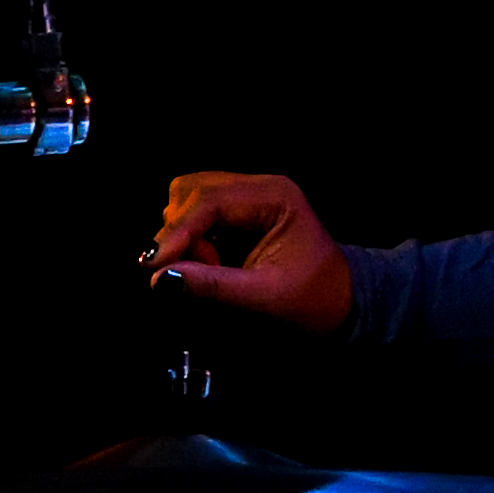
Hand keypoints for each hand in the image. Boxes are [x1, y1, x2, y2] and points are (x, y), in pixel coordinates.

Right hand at [145, 170, 354, 335]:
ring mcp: (248, 197)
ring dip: (183, 234)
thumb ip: (213, 287)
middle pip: (192, 191)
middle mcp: (260, 187)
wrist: (340, 305)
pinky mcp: (237, 215)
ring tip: (208, 268)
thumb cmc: (312, 301)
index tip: (153, 266)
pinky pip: (197, 216)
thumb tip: (160, 279)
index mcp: (276, 196)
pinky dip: (191, 238)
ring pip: (188, 199)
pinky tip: (209, 263)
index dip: (177, 232)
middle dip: (180, 232)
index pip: (210, 200)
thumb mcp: (264, 298)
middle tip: (192, 272)